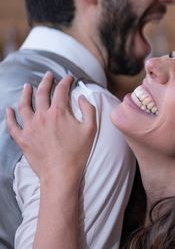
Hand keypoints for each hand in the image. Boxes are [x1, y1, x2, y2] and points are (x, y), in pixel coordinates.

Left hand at [6, 72, 96, 187]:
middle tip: (48, 75)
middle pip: (42, 93)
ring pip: (24, 105)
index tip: (69, 78)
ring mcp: (30, 127)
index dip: (66, 82)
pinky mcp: (22, 139)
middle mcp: (42, 116)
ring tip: (27, 86)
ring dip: (26, 93)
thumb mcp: (91, 129)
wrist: (60, 173)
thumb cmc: (77, 152)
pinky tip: (9, 109)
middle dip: (46, 82)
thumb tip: (82, 97)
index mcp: (59, 112)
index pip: (61, 91)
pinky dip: (10, 116)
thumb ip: (88, 109)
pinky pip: (12, 125)